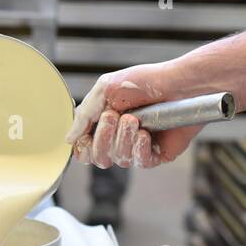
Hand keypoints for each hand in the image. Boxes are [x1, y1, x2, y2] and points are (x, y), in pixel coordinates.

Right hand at [67, 62, 204, 169]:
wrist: (177, 85)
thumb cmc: (145, 82)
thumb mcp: (105, 90)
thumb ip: (84, 115)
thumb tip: (69, 139)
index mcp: (103, 123)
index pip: (84, 149)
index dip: (84, 146)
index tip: (88, 133)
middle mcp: (119, 138)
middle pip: (98, 158)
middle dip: (103, 138)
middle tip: (114, 117)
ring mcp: (137, 147)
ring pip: (118, 160)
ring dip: (123, 138)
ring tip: (134, 119)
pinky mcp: (156, 154)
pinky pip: (139, 162)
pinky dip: (139, 148)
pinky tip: (146, 133)